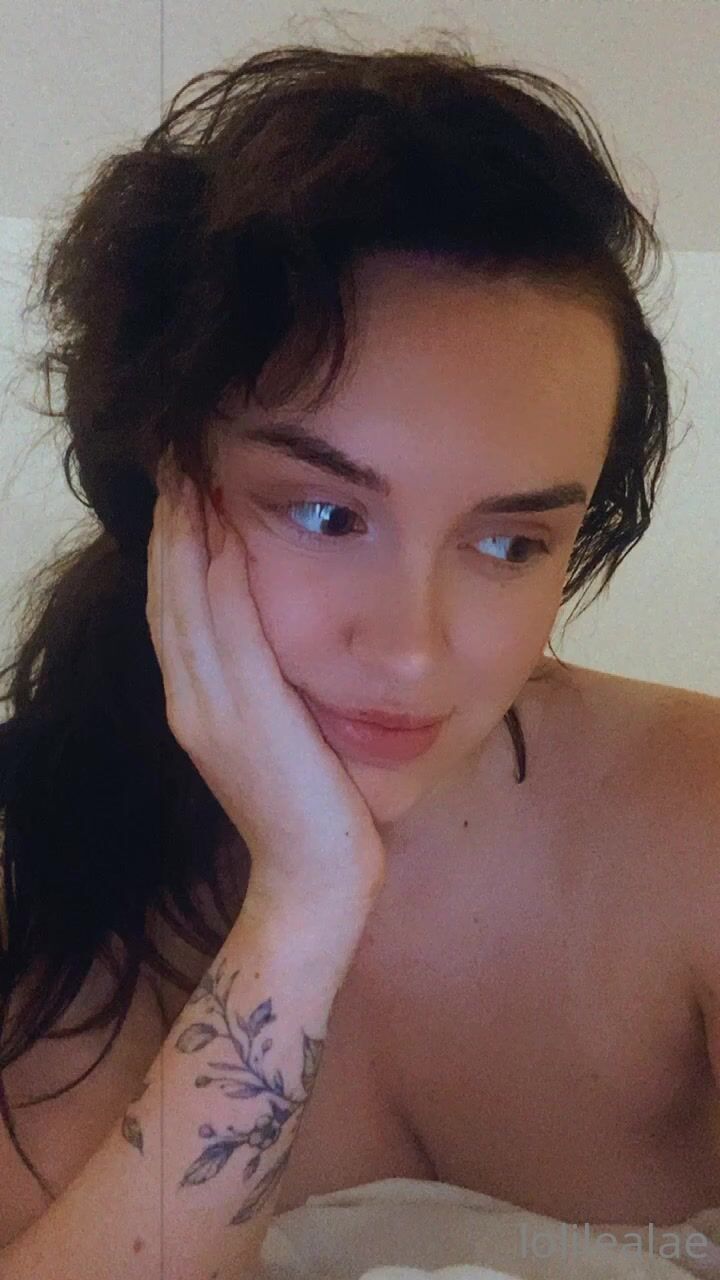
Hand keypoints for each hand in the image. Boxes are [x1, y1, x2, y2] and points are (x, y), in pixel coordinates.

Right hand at [145, 445, 386, 914]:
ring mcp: (210, 710)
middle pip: (169, 594)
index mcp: (198, 703)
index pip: (176, 606)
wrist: (317, 879)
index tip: (183, 488)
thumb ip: (265, 684)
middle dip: (170, 525)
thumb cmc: (313, 805)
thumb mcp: (280, 734)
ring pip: (186, 603)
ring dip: (187, 535)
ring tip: (190, 475)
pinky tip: (225, 532)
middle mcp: (191, 700)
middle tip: (176, 459)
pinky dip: (219, 579)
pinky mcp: (245, 718)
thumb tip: (280, 632)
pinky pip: (226, 633)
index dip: (174, 545)